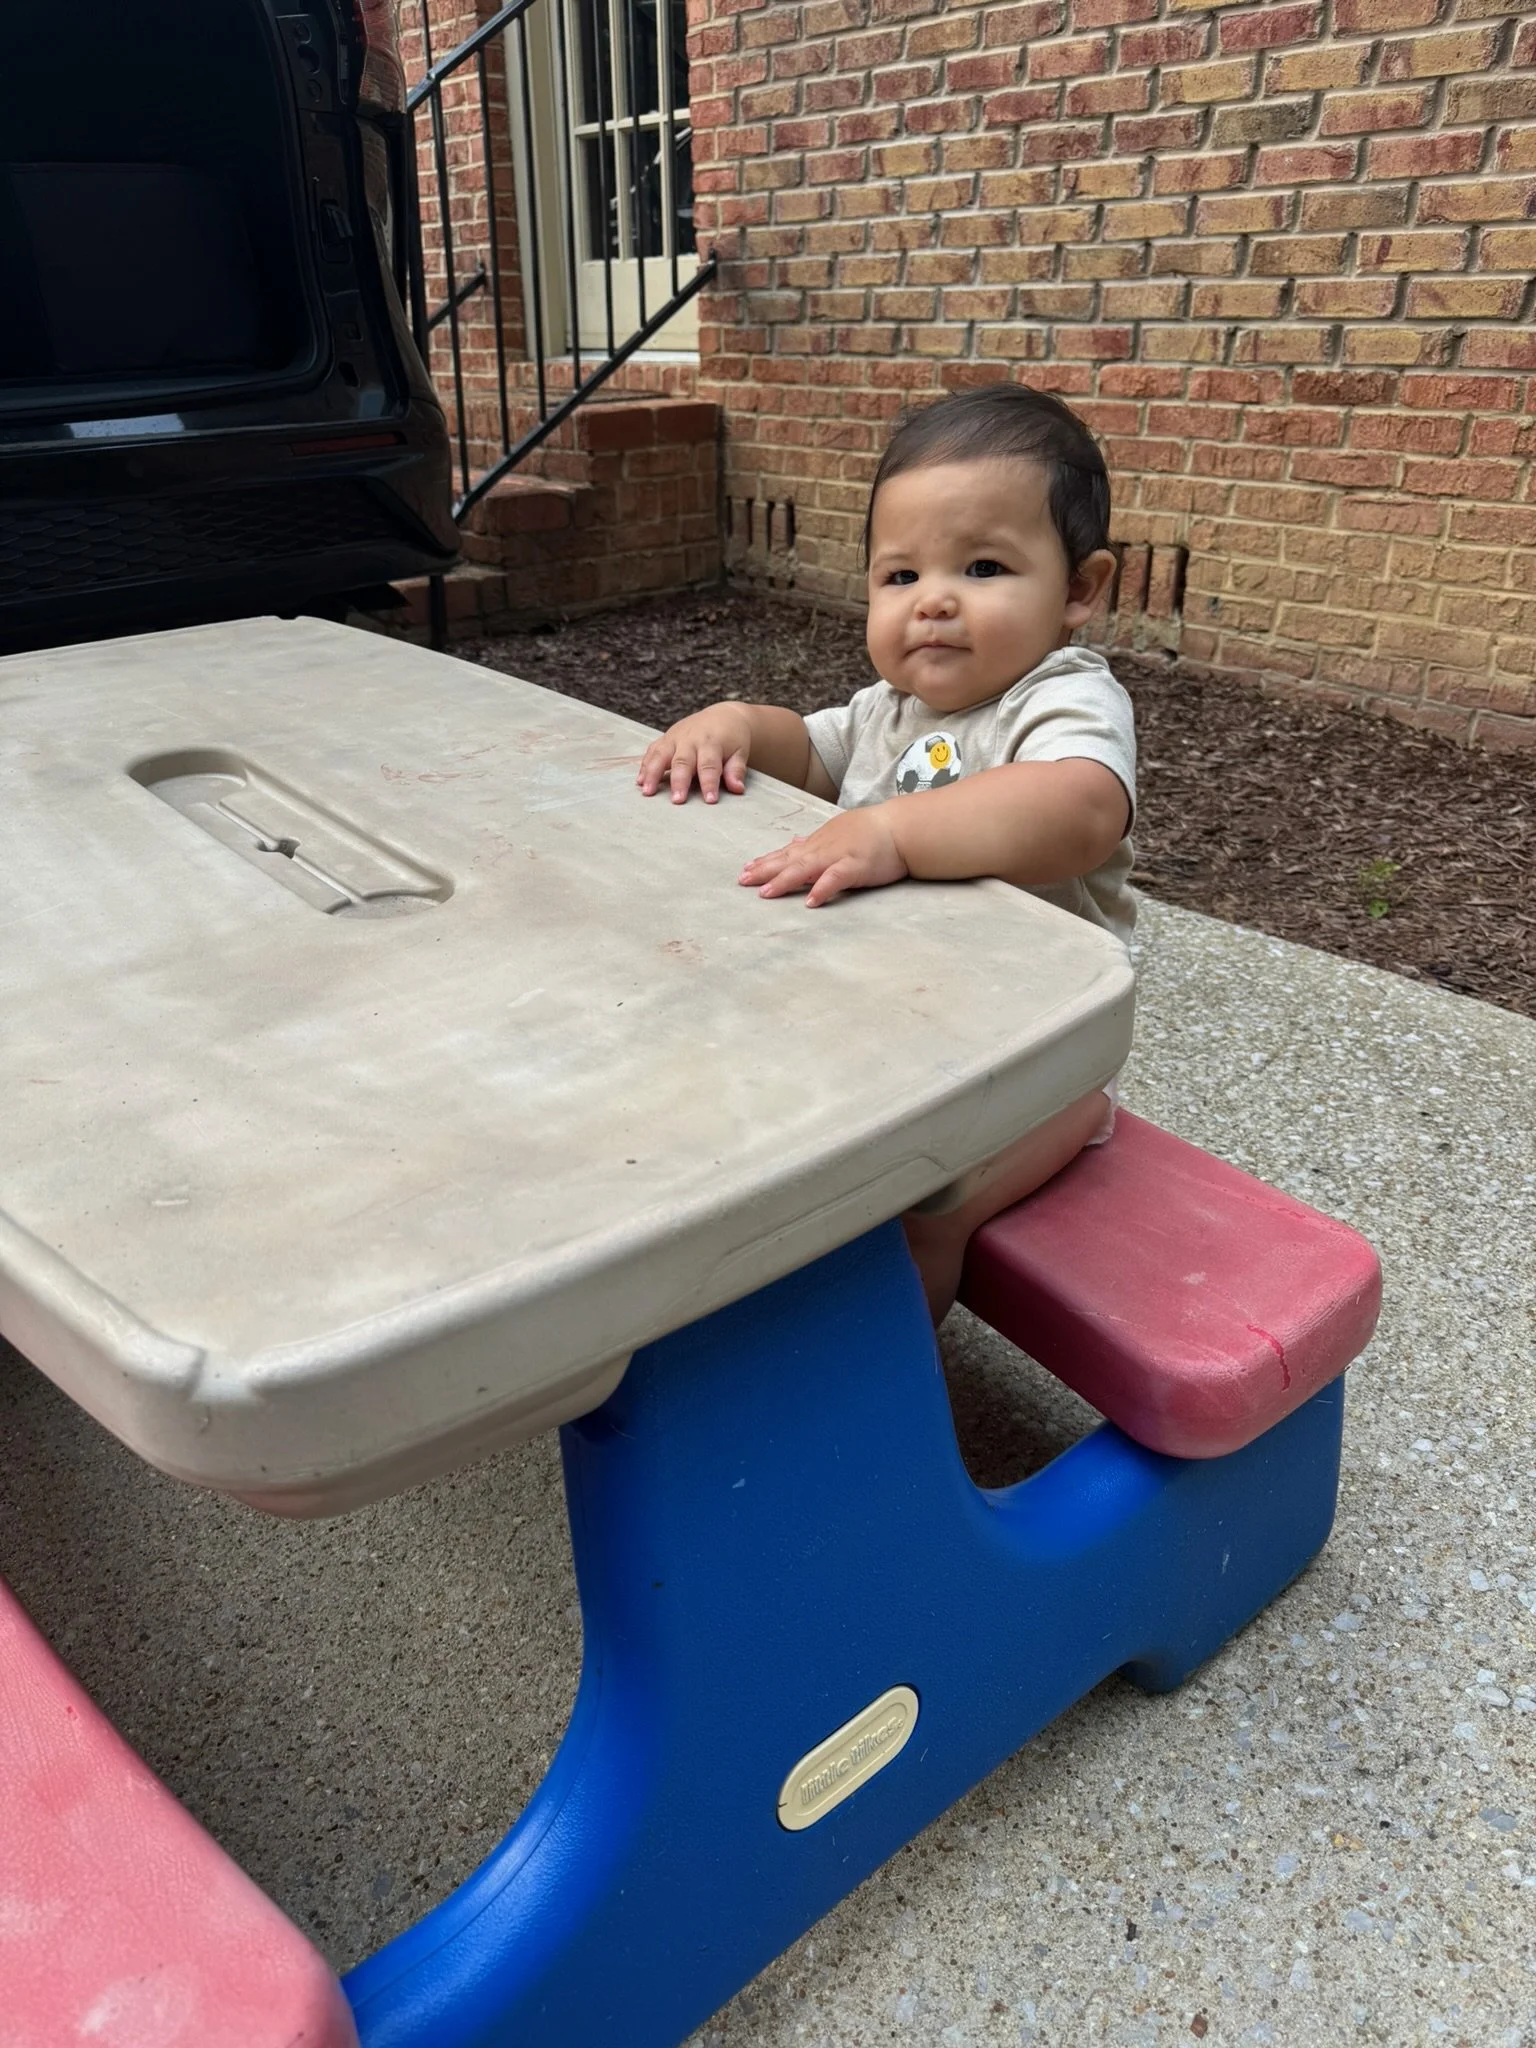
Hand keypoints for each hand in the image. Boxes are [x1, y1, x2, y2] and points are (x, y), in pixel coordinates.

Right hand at [637, 705, 754, 803]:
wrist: (722, 717)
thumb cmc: (732, 739)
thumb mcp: (740, 752)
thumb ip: (736, 770)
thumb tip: (738, 788)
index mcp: (712, 742)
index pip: (709, 765)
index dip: (709, 783)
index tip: (710, 800)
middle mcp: (691, 739)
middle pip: (682, 761)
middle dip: (679, 781)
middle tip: (677, 800)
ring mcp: (675, 738)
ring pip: (661, 754)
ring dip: (653, 773)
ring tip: (648, 792)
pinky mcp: (665, 739)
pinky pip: (652, 751)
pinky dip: (645, 766)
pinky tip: (640, 781)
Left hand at [738, 806, 908, 907]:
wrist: (901, 827)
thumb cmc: (872, 831)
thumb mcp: (838, 832)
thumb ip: (815, 842)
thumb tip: (795, 842)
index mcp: (819, 842)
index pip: (787, 853)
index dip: (766, 861)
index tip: (746, 869)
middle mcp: (823, 848)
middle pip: (789, 860)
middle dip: (764, 870)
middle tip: (742, 881)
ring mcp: (839, 856)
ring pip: (806, 868)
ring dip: (784, 880)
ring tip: (765, 893)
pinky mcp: (856, 866)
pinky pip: (836, 878)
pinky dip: (822, 889)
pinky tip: (810, 902)